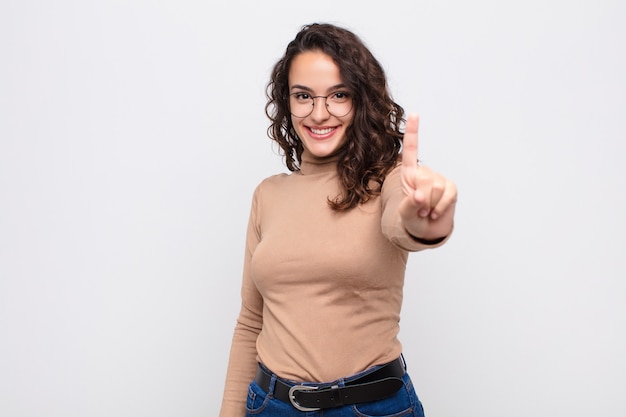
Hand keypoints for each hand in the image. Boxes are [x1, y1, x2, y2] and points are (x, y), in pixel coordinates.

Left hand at [399, 113, 456, 240]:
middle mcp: (424, 172)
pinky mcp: (451, 188)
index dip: (413, 132)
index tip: (414, 113)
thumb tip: (420, 196)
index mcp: (408, 173)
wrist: (426, 230)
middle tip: (418, 209)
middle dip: (421, 198)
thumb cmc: (411, 218)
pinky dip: (440, 208)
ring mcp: (439, 179)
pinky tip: (435, 213)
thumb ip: (408, 205)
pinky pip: (448, 196)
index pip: (410, 150)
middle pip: (424, 179)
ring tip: (425, 211)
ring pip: (436, 188)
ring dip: (429, 206)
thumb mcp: (404, 214)